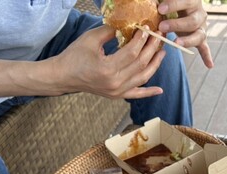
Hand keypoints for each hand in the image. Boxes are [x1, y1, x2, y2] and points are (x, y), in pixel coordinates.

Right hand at [52, 25, 166, 98]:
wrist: (64, 76)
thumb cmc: (74, 56)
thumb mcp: (91, 39)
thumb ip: (110, 31)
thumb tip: (129, 25)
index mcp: (107, 68)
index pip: (132, 52)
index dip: (141, 39)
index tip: (147, 29)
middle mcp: (115, 83)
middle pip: (140, 64)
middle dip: (151, 49)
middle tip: (159, 37)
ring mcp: (117, 92)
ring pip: (142, 77)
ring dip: (155, 65)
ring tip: (162, 52)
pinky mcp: (117, 96)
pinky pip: (136, 95)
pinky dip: (149, 92)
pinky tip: (160, 90)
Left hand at [157, 0, 213, 67]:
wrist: (182, 10)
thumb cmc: (170, 4)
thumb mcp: (166, 1)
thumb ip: (161, 1)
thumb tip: (151, 1)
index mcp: (192, 1)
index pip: (186, 1)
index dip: (174, 5)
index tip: (160, 9)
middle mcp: (200, 14)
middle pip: (192, 21)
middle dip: (177, 25)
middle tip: (162, 27)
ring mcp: (201, 27)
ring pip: (198, 35)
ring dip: (187, 41)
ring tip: (176, 43)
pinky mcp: (200, 38)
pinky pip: (204, 48)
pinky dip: (206, 56)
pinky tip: (209, 65)